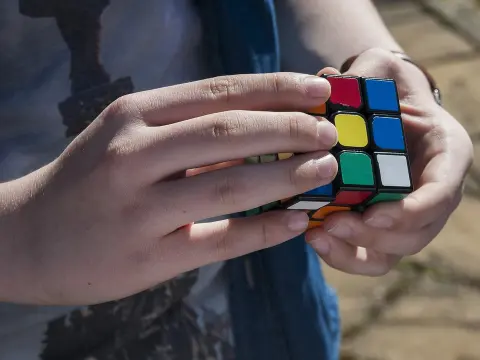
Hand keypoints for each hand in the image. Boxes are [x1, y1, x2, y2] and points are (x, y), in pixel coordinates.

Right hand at [1, 72, 338, 304]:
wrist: (29, 236)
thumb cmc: (88, 180)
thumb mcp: (126, 138)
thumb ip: (185, 131)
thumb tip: (259, 130)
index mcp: (134, 116)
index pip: (220, 91)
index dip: (276, 89)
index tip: (317, 91)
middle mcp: (134, 154)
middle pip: (231, 132)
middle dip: (291, 129)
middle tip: (329, 134)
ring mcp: (138, 207)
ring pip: (231, 184)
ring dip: (287, 175)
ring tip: (324, 169)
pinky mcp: (148, 256)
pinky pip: (221, 239)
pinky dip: (265, 230)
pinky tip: (296, 221)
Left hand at [306, 48, 472, 275]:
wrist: (382, 111)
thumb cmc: (387, 88)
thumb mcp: (381, 69)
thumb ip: (366, 71)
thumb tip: (326, 84)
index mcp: (446, 154)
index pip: (442, 192)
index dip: (413, 211)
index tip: (374, 216)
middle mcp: (432, 191)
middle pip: (417, 233)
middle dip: (375, 236)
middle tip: (334, 225)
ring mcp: (407, 214)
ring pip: (392, 252)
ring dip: (355, 252)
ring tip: (317, 236)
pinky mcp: (381, 226)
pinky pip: (368, 254)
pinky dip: (343, 255)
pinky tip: (313, 238)